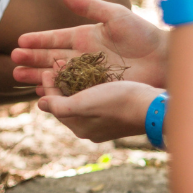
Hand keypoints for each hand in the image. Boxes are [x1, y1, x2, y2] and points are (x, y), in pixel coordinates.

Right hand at [12, 0, 166, 88]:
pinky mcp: (94, 89)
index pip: (55, 38)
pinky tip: (41, 94)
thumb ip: (90, 6)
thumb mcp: (115, 15)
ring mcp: (87, 74)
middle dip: (31, 60)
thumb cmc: (142, 34)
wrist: (163, 60)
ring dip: (37, 76)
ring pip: (56, 75)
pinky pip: (69, 91)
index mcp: (85, 36)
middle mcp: (82, 56)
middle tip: (12, 62)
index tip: (20, 42)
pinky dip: (55, 92)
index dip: (38, 40)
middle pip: (50, 58)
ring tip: (17, 77)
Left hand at [37, 78, 163, 142]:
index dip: (48, 85)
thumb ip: (59, 105)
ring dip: (73, 84)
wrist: (152, 107)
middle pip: (66, 103)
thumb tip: (40, 103)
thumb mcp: (83, 104)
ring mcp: (104, 123)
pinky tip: (92, 76)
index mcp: (78, 128)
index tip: (48, 68)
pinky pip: (96, 100)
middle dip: (60, 84)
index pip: (54, 104)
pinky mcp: (116, 115)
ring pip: (81, 100)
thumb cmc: (116, 103)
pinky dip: (88, 87)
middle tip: (58, 64)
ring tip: (72, 67)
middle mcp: (89, 128)